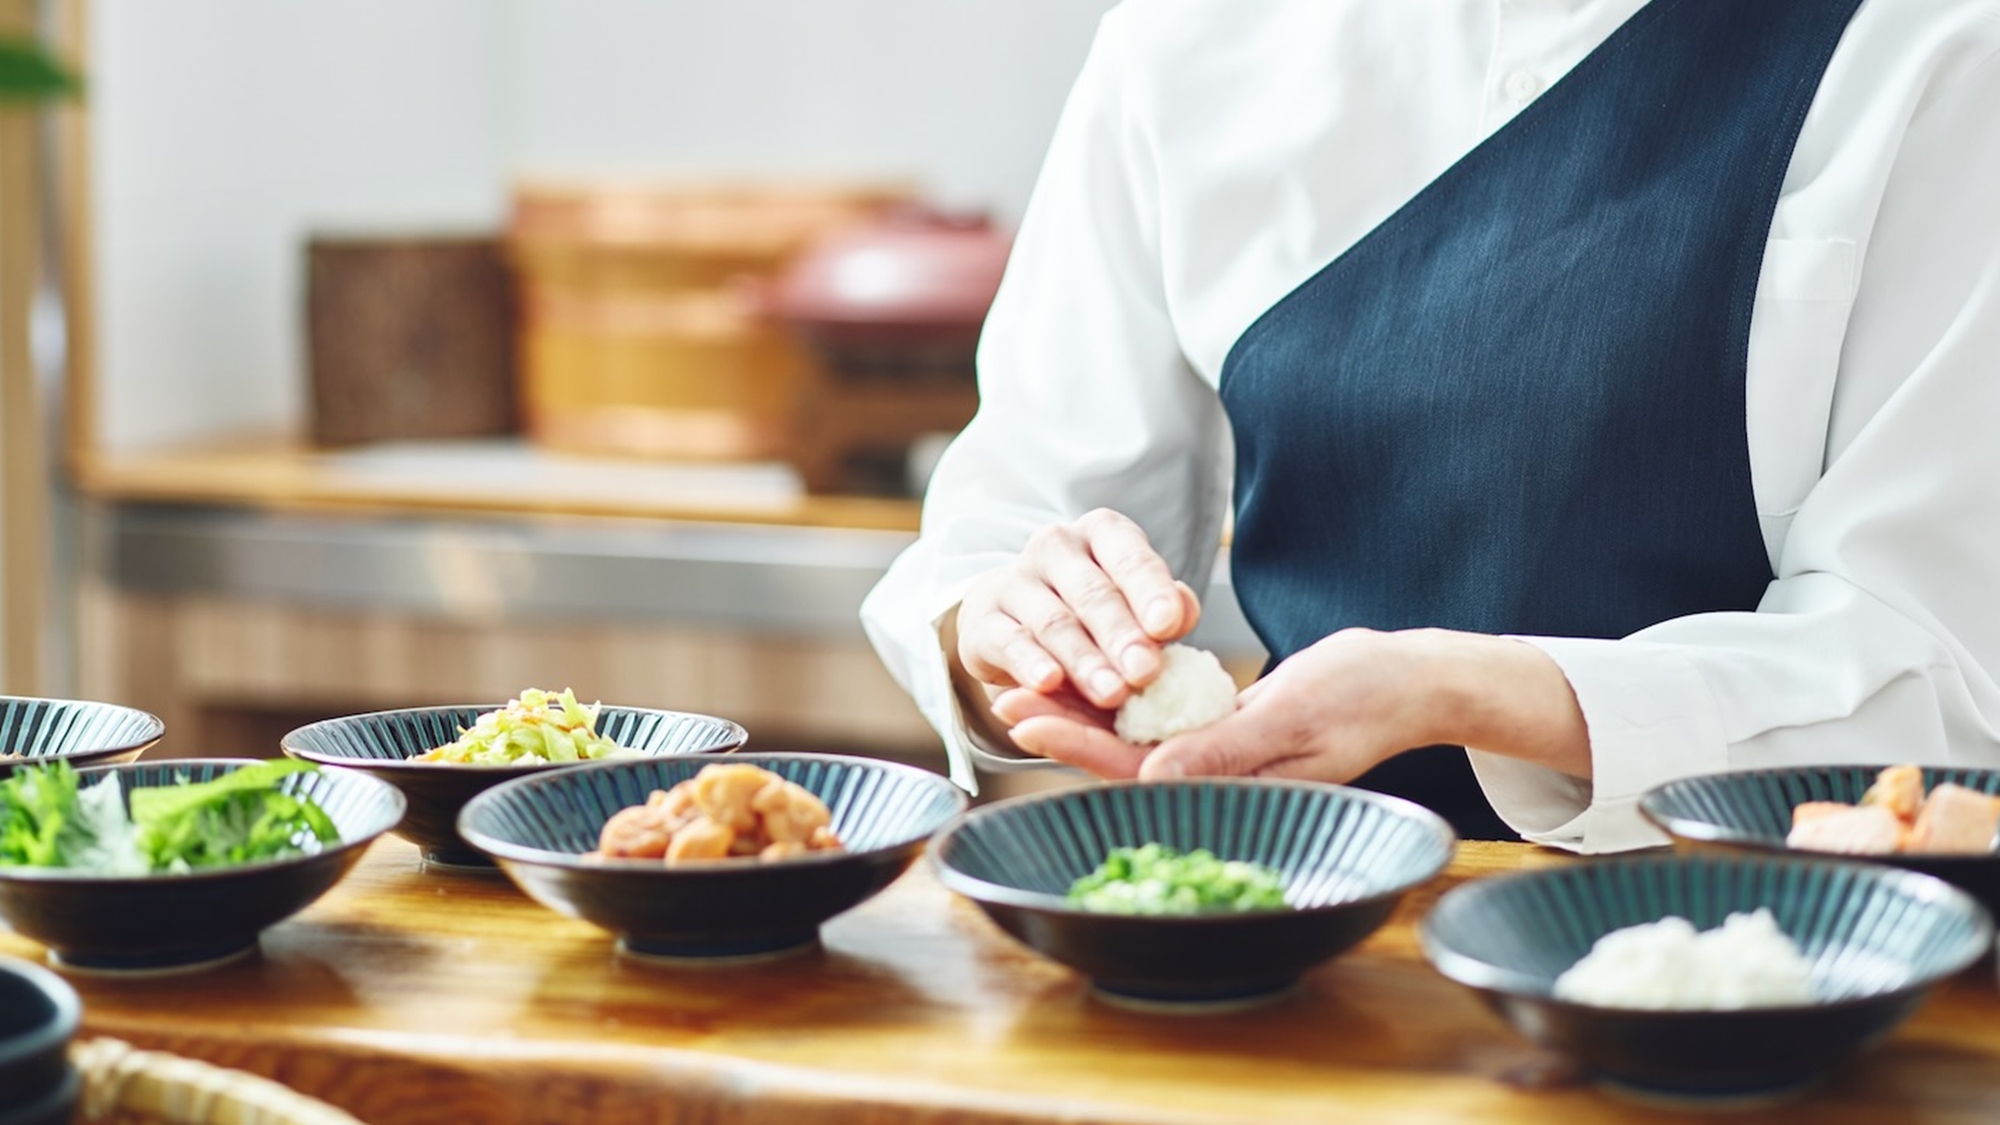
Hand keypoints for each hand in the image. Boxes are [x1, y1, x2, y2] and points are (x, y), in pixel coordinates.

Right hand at [954, 509, 1200, 711]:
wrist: (1015, 620)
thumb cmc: (1093, 612)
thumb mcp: (1135, 605)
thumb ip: (1164, 610)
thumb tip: (1183, 612)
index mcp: (1102, 533)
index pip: (1129, 555)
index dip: (1150, 590)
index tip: (1169, 624)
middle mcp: (1056, 547)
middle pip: (1092, 592)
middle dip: (1121, 634)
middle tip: (1146, 671)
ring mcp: (1015, 580)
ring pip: (1054, 622)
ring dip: (1084, 660)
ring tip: (1112, 693)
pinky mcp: (983, 619)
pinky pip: (1009, 642)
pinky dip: (1030, 663)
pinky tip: (1048, 683)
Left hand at [991, 628, 1591, 784]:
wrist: (1410, 680)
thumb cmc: (1365, 696)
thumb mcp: (1295, 718)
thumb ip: (1225, 752)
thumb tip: (1152, 780)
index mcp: (1235, 787)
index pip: (1138, 773)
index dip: (1077, 746)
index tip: (1025, 718)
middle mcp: (1220, 780)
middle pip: (1124, 758)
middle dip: (1064, 726)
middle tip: (1003, 693)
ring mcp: (1222, 755)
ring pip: (1137, 737)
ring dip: (1084, 709)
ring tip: (1028, 679)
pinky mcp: (1226, 728)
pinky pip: (1163, 717)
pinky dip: (1123, 694)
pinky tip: (1085, 670)